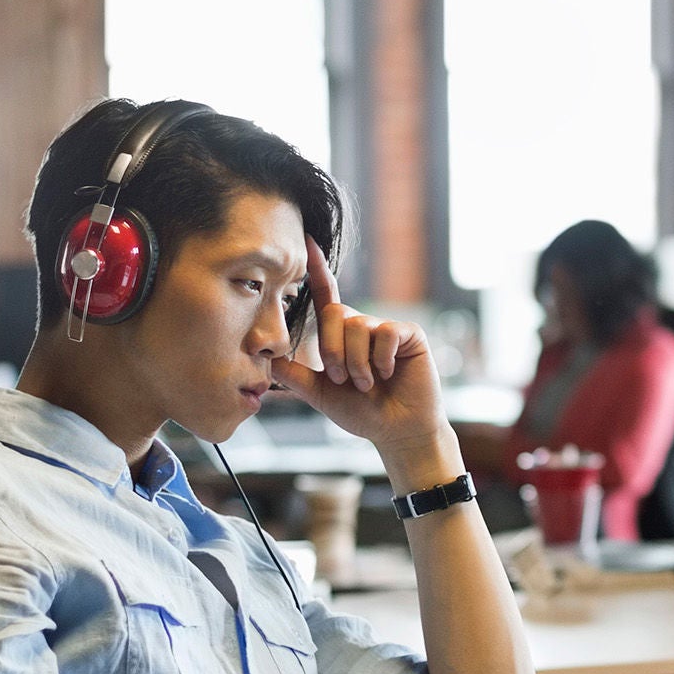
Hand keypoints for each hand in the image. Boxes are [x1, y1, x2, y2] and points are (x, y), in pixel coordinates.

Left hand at [272, 237, 446, 454]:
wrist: (396, 431)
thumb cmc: (362, 412)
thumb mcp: (320, 393)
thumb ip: (294, 374)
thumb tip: (265, 356)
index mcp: (340, 334)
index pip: (325, 295)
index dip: (316, 269)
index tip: (306, 242)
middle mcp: (362, 325)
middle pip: (334, 314)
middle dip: (333, 352)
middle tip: (343, 379)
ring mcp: (386, 328)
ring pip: (357, 327)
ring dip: (356, 363)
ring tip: (368, 384)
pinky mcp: (408, 334)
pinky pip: (385, 334)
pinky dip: (380, 360)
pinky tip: (389, 374)